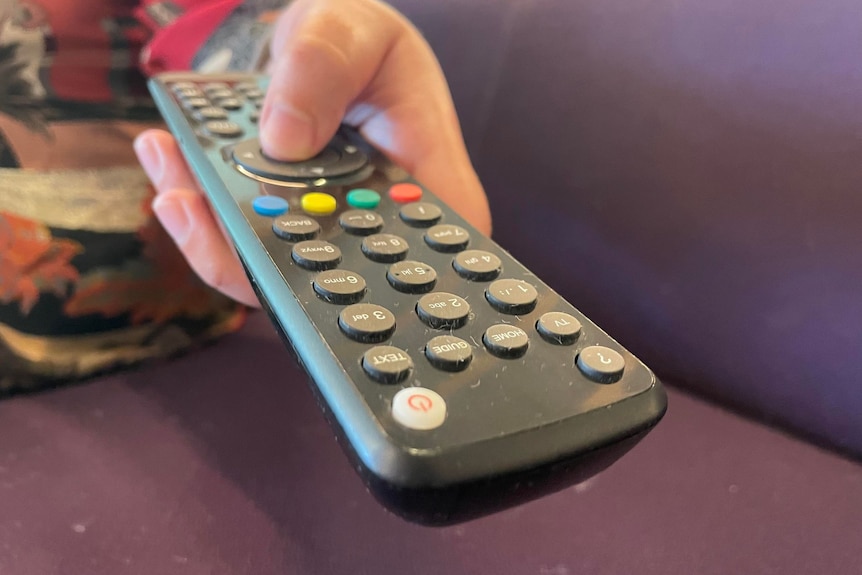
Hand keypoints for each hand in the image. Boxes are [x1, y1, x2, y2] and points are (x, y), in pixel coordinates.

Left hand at [134, 0, 490, 307]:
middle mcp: (380, 226)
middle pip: (325, 278)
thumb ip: (325, 69)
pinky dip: (202, 204)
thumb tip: (283, 140)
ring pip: (273, 264)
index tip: (288, 266)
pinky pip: (245, 235)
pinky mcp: (289, 223)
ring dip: (210, 225)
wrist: (332, 42)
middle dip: (249, 252)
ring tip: (165, 163)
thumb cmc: (362, 40)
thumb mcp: (352, 28)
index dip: (361, 288)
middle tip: (186, 201)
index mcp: (428, 187)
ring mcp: (331, 231)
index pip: (416, 263)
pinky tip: (168, 156)